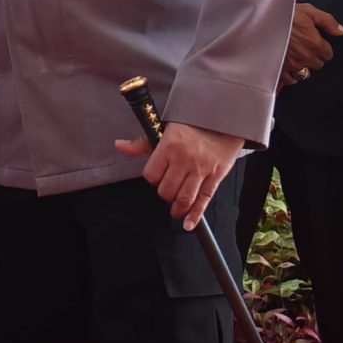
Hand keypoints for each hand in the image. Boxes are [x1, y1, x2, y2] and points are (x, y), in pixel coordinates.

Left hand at [112, 120, 242, 230]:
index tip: (158, 176)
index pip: (152, 175)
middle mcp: (184, 159)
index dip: (153, 179)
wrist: (223, 119)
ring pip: (184, 199)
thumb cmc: (192, 124)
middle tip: (168, 190)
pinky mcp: (216, 175)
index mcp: (169, 146)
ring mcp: (201, 169)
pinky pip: (204, 199)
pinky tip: (189, 223)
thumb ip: (142, 143)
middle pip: (167, 190)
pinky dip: (195, 215)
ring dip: (178, 209)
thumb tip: (120, 145)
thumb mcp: (165, 129)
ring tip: (176, 210)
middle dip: (165, 194)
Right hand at [282, 4, 342, 85]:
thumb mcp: (308, 11)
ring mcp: (293, 65)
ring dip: (302, 66)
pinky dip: (291, 75)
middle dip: (313, 57)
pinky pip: (291, 80)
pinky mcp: (280, 70)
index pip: (328, 54)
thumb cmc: (283, 15)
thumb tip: (341, 31)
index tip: (316, 43)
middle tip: (304, 47)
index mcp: (315, 43)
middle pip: (317, 64)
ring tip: (295, 57)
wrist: (262, 22)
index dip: (322, 48)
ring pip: (305, 73)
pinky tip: (288, 65)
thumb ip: (328, 21)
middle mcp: (305, 57)